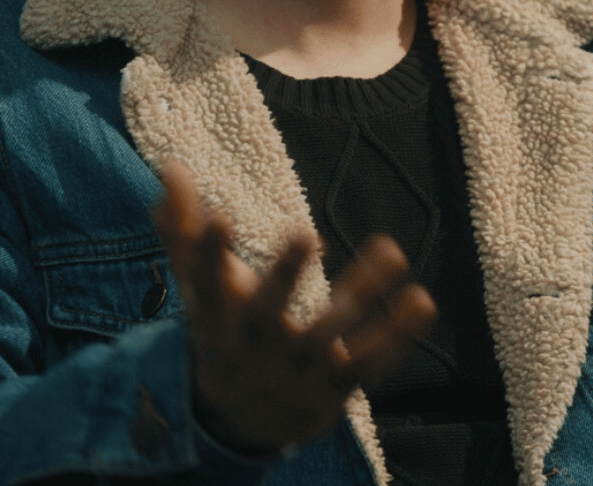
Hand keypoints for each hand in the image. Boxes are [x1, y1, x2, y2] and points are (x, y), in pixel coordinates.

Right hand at [152, 158, 437, 453]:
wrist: (243, 425)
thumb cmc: (226, 334)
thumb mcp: (203, 290)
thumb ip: (186, 231)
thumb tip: (171, 167)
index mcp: (217, 321)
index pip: (207, 286)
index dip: (210, 254)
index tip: (221, 216)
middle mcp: (254, 347)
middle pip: (266, 314)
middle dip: (284, 276)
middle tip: (306, 232)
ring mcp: (296, 370)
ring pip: (328, 333)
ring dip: (362, 291)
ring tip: (393, 250)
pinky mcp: (334, 388)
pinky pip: (367, 362)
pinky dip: (396, 335)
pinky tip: (422, 299)